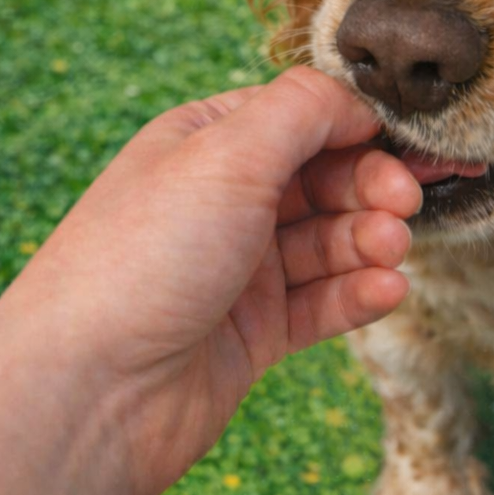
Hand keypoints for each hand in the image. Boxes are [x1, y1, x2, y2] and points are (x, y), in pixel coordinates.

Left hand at [0, 66, 421, 494]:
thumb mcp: (226, 155)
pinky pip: (322, 304)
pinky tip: (386, 290)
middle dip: (371, 186)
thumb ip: (302, 111)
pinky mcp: (251, 335)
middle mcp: (219, 201)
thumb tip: (357, 99)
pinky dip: (358, 293)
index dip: (356, 126)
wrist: (85, 395)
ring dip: (369, 240)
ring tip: (391, 251)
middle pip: (322, 178)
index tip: (408, 142)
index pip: (298, 115)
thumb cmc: (141, 258)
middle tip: (405, 202)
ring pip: (329, 241)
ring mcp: (236, 270)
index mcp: (202, 144)